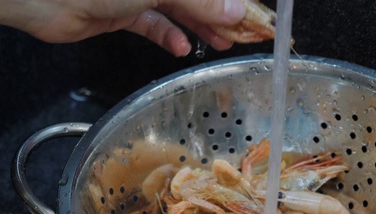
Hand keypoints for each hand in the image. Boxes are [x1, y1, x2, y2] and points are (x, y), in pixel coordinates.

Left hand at [20, 0, 247, 55]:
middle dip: (220, 13)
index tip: (254, 14)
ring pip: (179, 8)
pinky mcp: (122, 11)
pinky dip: (168, 36)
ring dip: (200, 26)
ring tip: (222, 44)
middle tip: (243, 34)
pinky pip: (153, 23)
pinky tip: (181, 47)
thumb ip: (200, 0)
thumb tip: (236, 10)